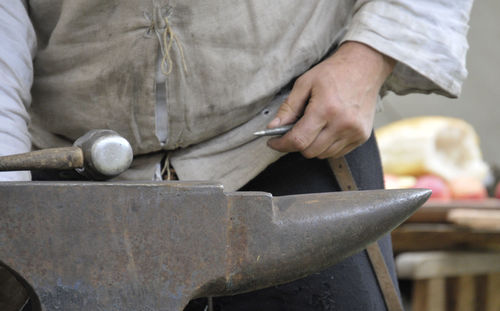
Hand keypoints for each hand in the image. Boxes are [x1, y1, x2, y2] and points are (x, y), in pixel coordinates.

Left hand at [267, 41, 394, 158]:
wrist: (365, 66)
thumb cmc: (333, 72)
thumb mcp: (305, 83)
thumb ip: (288, 108)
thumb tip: (273, 127)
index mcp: (326, 109)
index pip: (299, 140)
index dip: (282, 144)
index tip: (273, 142)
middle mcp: (342, 124)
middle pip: (310, 151)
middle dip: (297, 144)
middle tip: (293, 131)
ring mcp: (354, 132)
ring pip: (323, 154)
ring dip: (313, 146)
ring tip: (313, 127)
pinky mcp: (362, 136)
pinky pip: (337, 152)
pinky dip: (327, 146)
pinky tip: (327, 129)